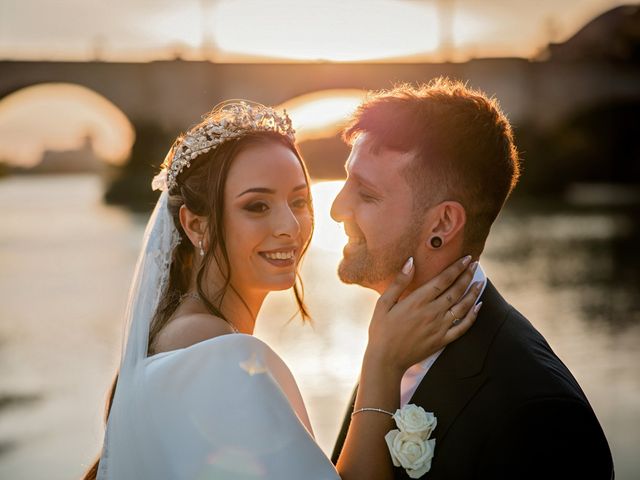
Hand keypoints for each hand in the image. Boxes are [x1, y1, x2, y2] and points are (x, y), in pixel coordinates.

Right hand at [365, 255, 482, 374]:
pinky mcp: (442, 341)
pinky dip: (473, 316)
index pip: (443, 280)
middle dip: (467, 275)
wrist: (386, 360)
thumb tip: (410, 262)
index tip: (466, 258)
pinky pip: (462, 327)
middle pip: (456, 290)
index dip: (456, 268)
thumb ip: (399, 282)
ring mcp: (439, 327)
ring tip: (480, 282)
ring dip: (473, 293)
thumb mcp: (383, 304)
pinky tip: (478, 307)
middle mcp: (432, 312)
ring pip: (463, 307)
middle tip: (475, 264)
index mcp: (417, 301)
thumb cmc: (381, 330)